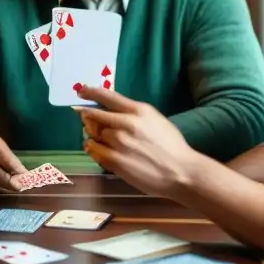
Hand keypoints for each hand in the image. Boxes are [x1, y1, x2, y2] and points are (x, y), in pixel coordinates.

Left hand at [75, 86, 197, 197]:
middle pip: (94, 115)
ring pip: (94, 134)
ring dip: (94, 136)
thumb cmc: (171, 146)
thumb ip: (134, 113)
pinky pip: (94, 150)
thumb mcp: (155, 119)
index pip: (108, 96)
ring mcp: (119, 142)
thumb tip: (112, 109)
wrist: (181, 172)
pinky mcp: (114, 160)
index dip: (90, 92)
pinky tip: (99, 150)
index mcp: (138, 110)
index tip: (81, 91)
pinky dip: (93, 149)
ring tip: (103, 141)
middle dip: (87, 116)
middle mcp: (126, 123)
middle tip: (85, 118)